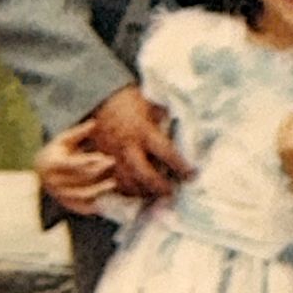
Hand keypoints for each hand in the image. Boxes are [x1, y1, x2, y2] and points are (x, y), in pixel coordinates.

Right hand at [34, 120, 119, 215]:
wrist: (40, 169)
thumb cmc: (56, 150)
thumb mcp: (64, 139)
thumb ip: (78, 132)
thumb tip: (94, 123)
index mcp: (51, 164)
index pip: (73, 164)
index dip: (89, 160)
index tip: (104, 156)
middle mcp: (53, 181)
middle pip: (79, 178)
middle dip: (98, 171)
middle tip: (113, 163)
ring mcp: (58, 193)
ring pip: (81, 194)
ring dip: (98, 190)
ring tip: (113, 183)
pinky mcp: (64, 203)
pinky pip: (79, 207)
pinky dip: (93, 206)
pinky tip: (106, 200)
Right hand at [88, 83, 192, 199]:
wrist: (99, 98)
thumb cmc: (131, 100)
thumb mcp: (152, 105)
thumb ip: (166, 121)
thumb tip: (186, 133)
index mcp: (143, 131)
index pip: (166, 153)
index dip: (181, 166)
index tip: (192, 175)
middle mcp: (127, 146)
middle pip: (145, 176)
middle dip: (160, 187)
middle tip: (171, 192)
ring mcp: (112, 155)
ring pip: (126, 183)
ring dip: (142, 192)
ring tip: (154, 195)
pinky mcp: (101, 160)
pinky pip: (111, 181)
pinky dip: (124, 189)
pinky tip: (135, 191)